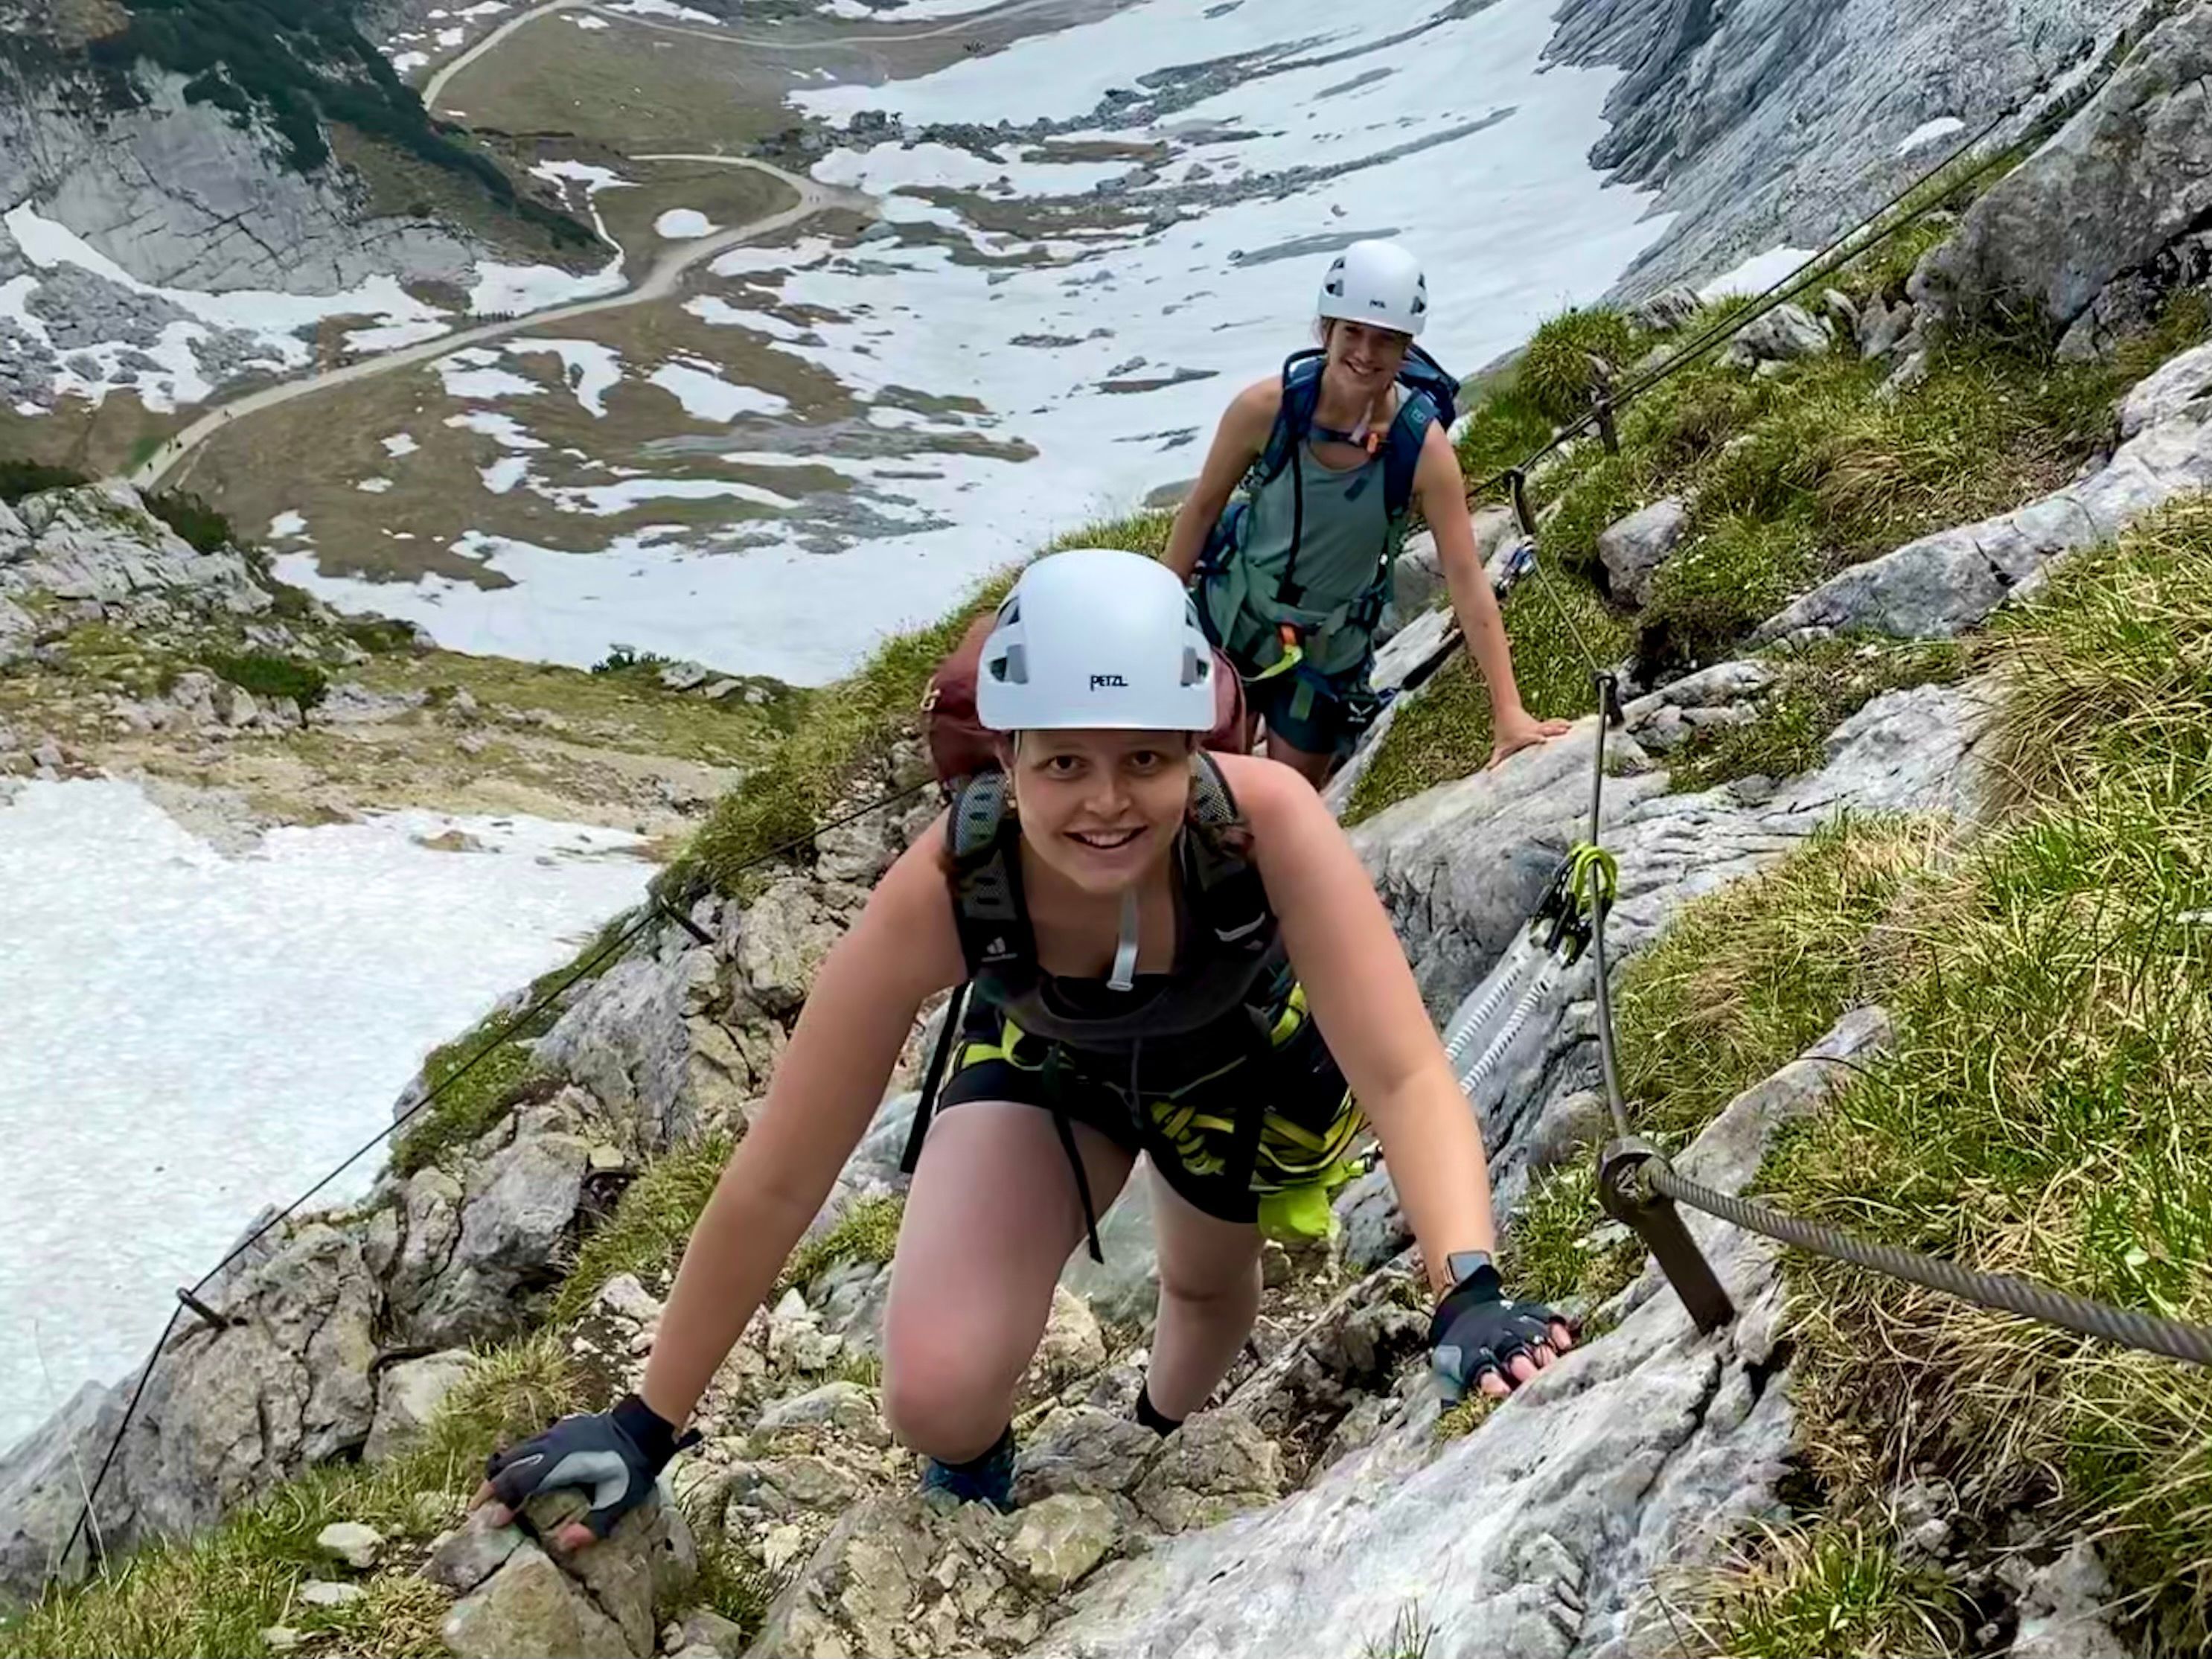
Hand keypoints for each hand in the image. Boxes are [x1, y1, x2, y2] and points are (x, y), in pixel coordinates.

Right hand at [469, 1393, 690, 1550]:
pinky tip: (516, 1473)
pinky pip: (529, 1444)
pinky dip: (516, 1460)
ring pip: (515, 1452)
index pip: (520, 1483)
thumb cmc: (632, 1466)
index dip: (503, 1503)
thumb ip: (595, 1524)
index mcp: (560, 1465)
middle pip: (508, 1466)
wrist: (644, 1426)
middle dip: (490, 1489)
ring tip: (488, 1494)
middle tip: (475, 1512)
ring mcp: (554, 1434)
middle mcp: (550, 1446)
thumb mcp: (620, 1500)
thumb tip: (564, 1544)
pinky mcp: (560, 1428)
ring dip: (500, 1473)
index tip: (493, 1523)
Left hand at [1429, 1264, 1576, 1400]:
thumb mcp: (1452, 1376)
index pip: (1481, 1369)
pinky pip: (1544, 1317)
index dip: (1491, 1379)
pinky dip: (1555, 1328)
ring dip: (1543, 1351)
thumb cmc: (1462, 1356)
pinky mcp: (1529, 1313)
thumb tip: (1465, 1435)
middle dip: (1523, 1366)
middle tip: (1536, 1381)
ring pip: (1529, 1334)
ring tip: (1558, 1367)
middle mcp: (1493, 1338)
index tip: (1502, 1391)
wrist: (1463, 1310)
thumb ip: (1460, 1403)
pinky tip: (1564, 1343)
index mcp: (1471, 1357)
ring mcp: (1512, 1323)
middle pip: (1510, 1350)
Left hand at [1487, 708, 1571, 769]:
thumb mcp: (1500, 746)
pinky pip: (1554, 724)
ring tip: (1571, 728)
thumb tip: (1487, 769)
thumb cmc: (1503, 730)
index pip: (1531, 737)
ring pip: (1551, 726)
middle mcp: (1533, 730)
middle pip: (1545, 730)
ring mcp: (1539, 727)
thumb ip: (1496, 758)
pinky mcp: (1542, 725)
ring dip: (1561, 727)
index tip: (1543, 740)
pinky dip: (1562, 724)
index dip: (1537, 738)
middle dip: (1554, 732)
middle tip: (1564, 732)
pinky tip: (1571, 726)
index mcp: (1524, 736)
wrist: (1507, 711)